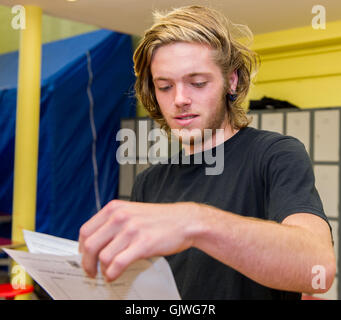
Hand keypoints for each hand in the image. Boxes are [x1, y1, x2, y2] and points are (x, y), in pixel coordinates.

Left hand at [78, 200, 200, 281]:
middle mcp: (120, 217)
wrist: (184, 220)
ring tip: (107, 273)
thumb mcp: (132, 212)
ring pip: (103, 257)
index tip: (85, 256)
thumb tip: (98, 242)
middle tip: (91, 271)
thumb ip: (114, 223)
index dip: (82, 248)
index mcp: (115, 208)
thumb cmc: (159, 218)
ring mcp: (131, 230)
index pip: (86, 230)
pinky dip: (112, 274)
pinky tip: (115, 275)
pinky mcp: (143, 243)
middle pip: (90, 245)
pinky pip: (118, 264)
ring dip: (101, 270)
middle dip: (87, 263)